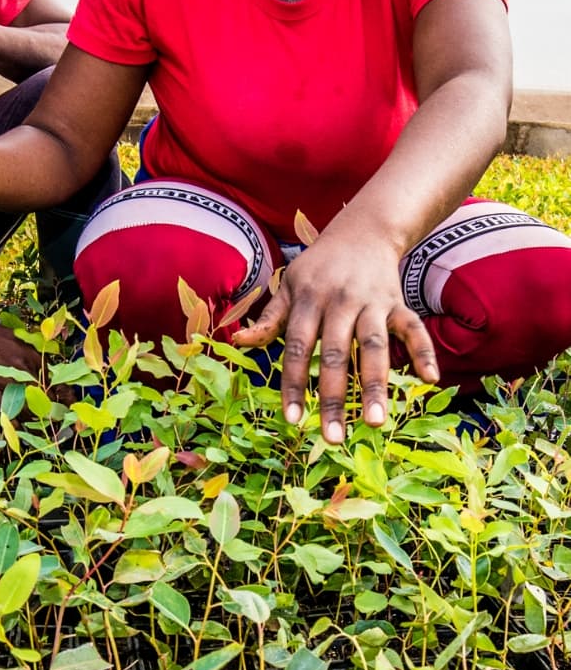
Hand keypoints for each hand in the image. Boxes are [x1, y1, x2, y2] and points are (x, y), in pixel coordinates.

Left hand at [233, 226, 438, 443]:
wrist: (363, 231)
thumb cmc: (317, 268)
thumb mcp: (288, 286)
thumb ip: (268, 318)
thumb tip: (238, 342)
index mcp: (307, 301)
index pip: (297, 348)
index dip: (294, 384)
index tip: (293, 420)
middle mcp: (340, 303)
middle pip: (336, 355)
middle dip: (333, 398)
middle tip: (333, 438)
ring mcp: (372, 303)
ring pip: (374, 348)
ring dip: (376, 386)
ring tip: (376, 423)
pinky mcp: (399, 302)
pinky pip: (413, 328)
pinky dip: (424, 351)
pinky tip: (430, 380)